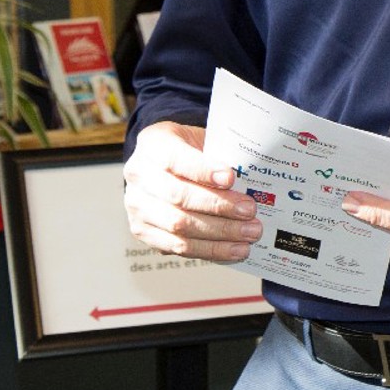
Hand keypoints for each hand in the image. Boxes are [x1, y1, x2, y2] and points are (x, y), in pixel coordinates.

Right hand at [123, 120, 260, 261]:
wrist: (165, 164)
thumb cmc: (191, 150)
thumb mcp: (203, 140)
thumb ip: (221, 155)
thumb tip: (252, 181)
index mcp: (153, 144)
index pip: (175, 159)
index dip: (203, 170)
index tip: (231, 178)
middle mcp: (138, 175)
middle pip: (178, 196)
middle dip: (219, 206)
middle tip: (250, 211)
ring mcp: (137, 205)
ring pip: (179, 225)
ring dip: (219, 233)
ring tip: (248, 234)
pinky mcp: (142, 230)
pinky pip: (177, 246)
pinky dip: (210, 249)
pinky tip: (234, 249)